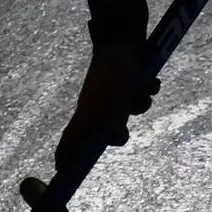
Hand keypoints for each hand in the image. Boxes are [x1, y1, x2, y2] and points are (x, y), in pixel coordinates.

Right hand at [54, 43, 160, 175]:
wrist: (126, 38)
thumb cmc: (112, 73)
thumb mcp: (110, 105)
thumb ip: (111, 127)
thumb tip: (114, 141)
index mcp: (86, 114)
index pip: (70, 141)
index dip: (65, 157)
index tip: (62, 173)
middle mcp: (98, 107)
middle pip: (108, 133)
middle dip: (120, 131)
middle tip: (122, 126)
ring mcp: (115, 95)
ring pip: (130, 113)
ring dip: (139, 103)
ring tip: (140, 91)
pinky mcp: (130, 83)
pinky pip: (142, 95)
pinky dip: (147, 89)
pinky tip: (149, 80)